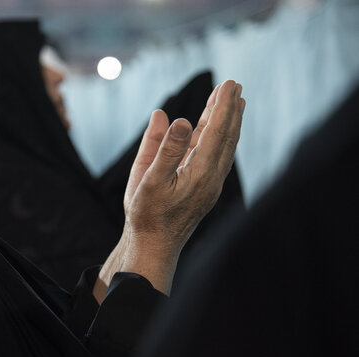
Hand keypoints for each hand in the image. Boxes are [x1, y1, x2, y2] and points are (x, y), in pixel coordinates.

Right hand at [94, 80, 244, 301]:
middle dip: (230, 110)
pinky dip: (219, 138)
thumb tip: (181, 119)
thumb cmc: (147, 213)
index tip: (229, 84)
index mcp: (199, 173)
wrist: (153, 246)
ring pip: (224, 146)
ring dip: (228, 122)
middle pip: (227, 137)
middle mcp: (212, 178)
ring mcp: (211, 185)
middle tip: (234, 85)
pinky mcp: (206, 189)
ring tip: (231, 101)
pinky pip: (217, 157)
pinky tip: (214, 129)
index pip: (216, 131)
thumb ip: (165, 148)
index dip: (222, 106)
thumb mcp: (149, 179)